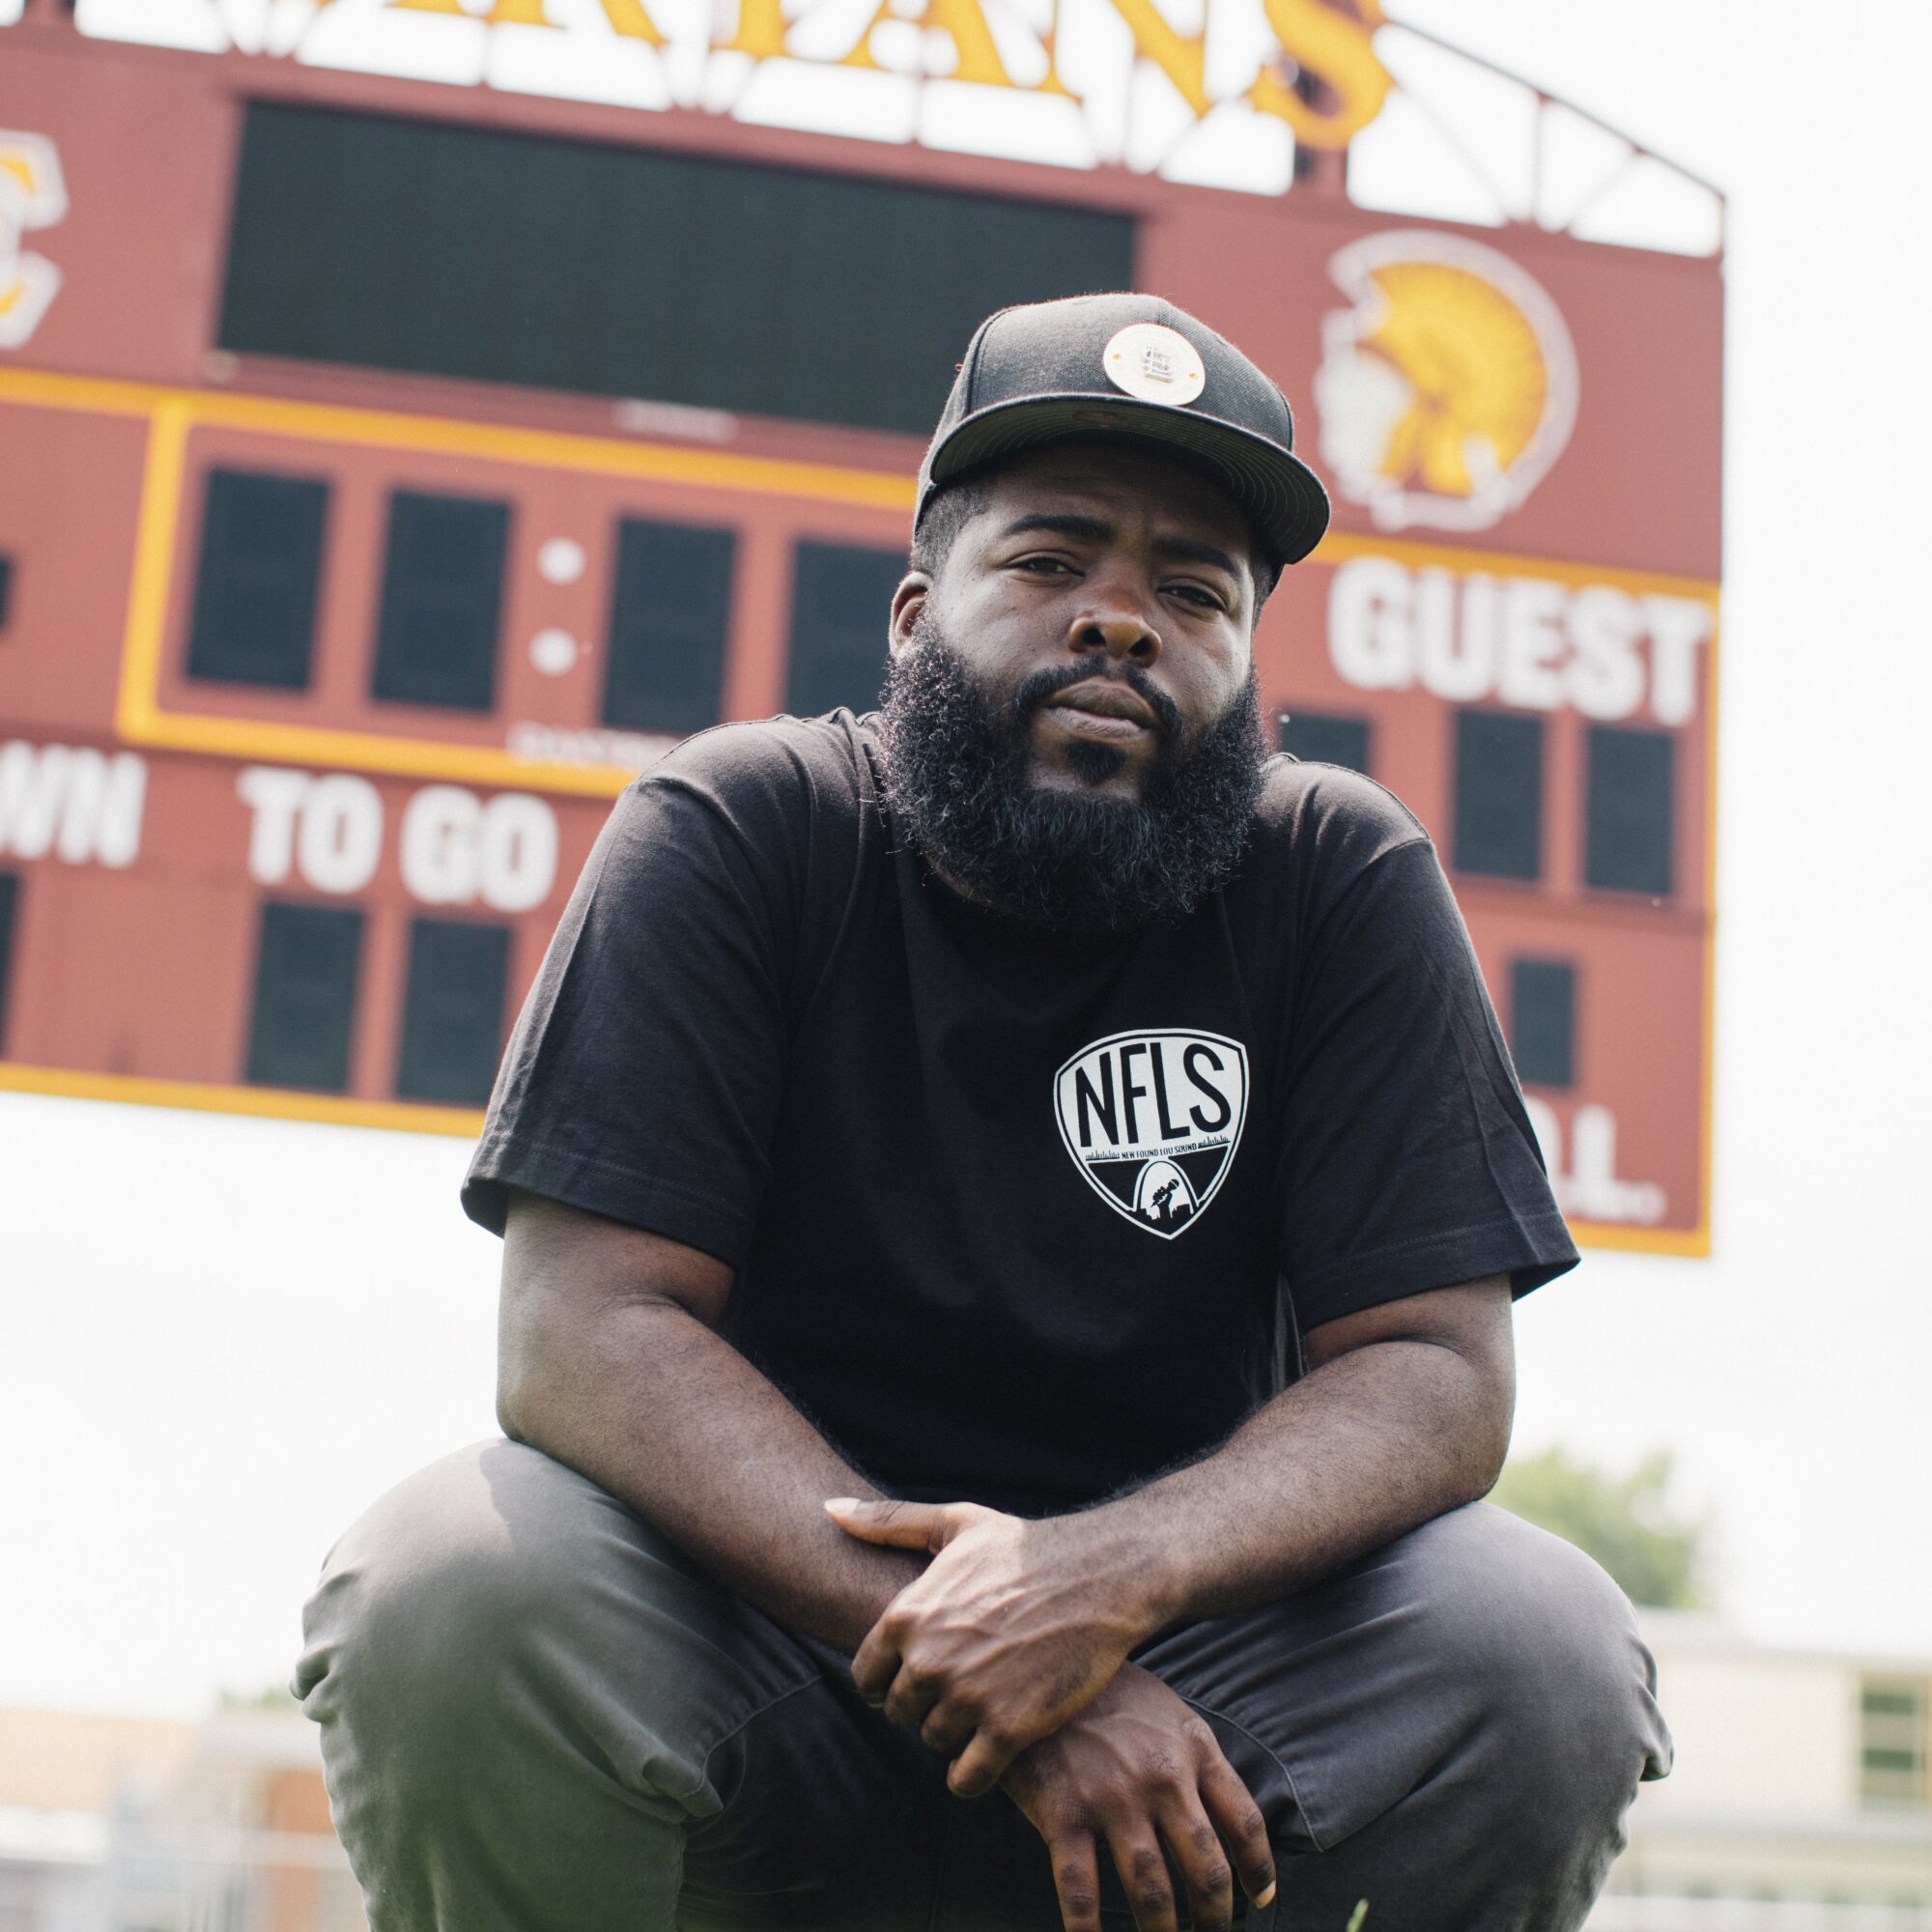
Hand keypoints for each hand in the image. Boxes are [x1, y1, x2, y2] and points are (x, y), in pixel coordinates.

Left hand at [827, 1497, 1158, 1795]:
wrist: (1098, 1577)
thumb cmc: (1024, 1548)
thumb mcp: (954, 1523)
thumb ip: (888, 1521)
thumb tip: (829, 1508)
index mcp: (906, 1616)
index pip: (865, 1675)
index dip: (889, 1676)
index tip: (917, 1671)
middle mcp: (928, 1661)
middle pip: (899, 1712)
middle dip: (922, 1704)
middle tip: (956, 1689)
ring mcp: (967, 1698)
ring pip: (933, 1741)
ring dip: (952, 1733)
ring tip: (980, 1707)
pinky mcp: (1008, 1730)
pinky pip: (966, 1778)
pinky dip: (971, 1775)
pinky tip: (988, 1754)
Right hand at [1000, 1663, 1276, 1931]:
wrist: (1040, 1662)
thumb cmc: (1109, 1690)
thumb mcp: (1167, 1709)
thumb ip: (1198, 1757)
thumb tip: (1223, 1815)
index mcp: (1193, 1748)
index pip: (1245, 1823)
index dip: (1259, 1871)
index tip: (1262, 1901)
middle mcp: (1161, 1778)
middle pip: (1206, 1870)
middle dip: (1215, 1917)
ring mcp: (1112, 1799)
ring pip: (1152, 1893)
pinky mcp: (1064, 1814)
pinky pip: (1081, 1892)